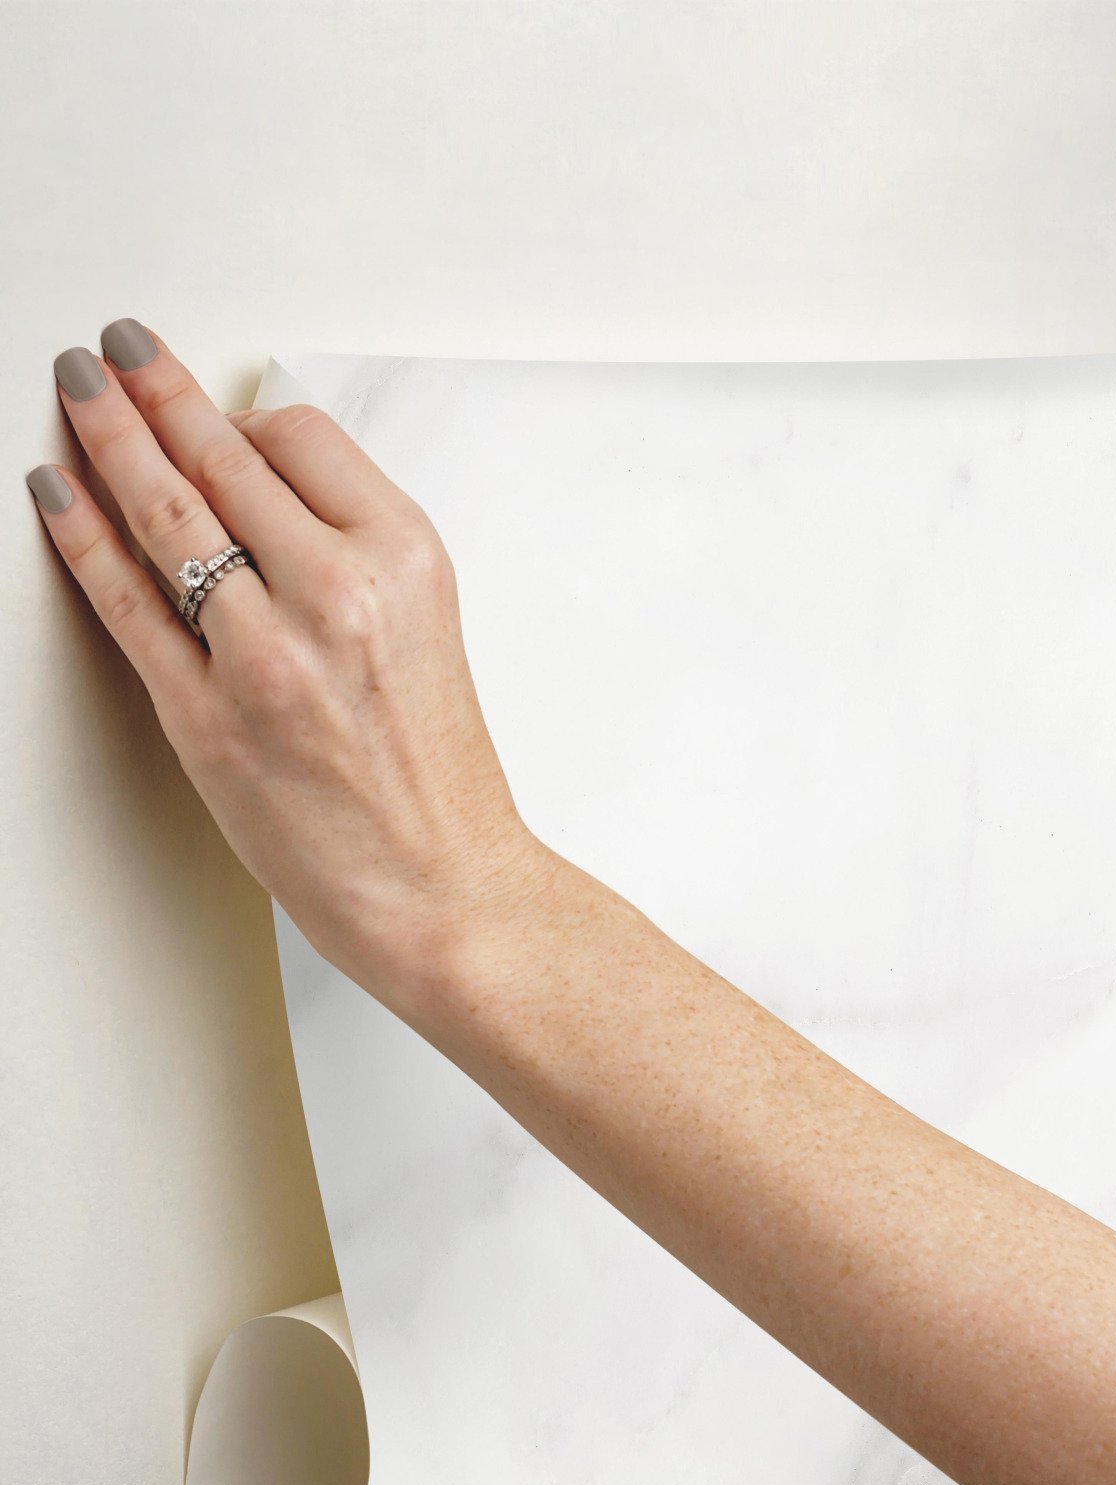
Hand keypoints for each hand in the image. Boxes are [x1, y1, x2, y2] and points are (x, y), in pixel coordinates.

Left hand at [26, 322, 544, 1013]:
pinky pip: (126, 602)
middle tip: (116, 351)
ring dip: (105, 435)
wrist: (442, 884)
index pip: (302, 438)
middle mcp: (339, 592)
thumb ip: (350, 553)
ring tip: (76, 389)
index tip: (215, 408)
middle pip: (222, 458)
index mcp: (406, 560)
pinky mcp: (207, 717)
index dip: (244, 416)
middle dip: (154, 390)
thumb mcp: (425, 629)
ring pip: (164, 513)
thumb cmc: (437, 775)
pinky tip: (56, 491)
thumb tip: (265, 493)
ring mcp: (266, 655)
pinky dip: (80, 536)